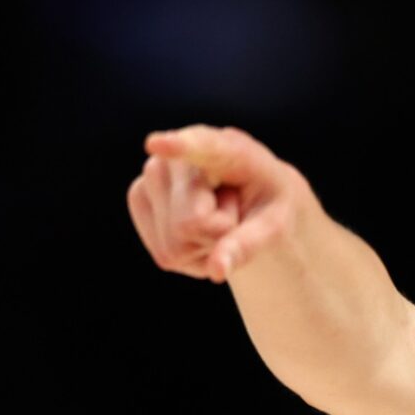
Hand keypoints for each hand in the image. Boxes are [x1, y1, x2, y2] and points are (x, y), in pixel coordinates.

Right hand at [126, 124, 316, 283]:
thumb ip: (248, 245)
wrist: (250, 198)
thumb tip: (216, 270)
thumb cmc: (269, 205)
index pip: (202, 147)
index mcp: (227, 148)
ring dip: (202, 245)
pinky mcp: (137, 197)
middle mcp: (182, 153)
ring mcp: (152, 173)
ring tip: (216, 220)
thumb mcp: (276, 226)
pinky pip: (165, 253)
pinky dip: (188, 254)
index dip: (179, 147)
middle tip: (233, 217)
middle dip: (217, 235)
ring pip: (174, 244)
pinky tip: (197, 230)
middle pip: (189, 225)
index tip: (157, 144)